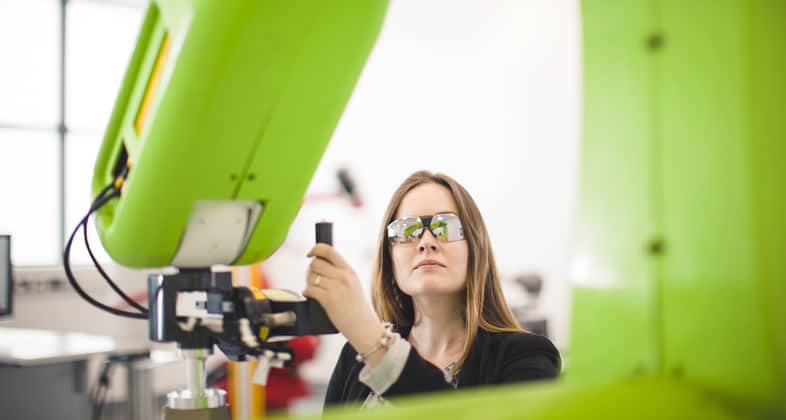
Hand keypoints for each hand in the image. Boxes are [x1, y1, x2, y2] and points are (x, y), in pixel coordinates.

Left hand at [303, 244, 385, 364]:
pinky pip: (310, 290)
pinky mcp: (328, 300)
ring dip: (309, 283)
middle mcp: (343, 277)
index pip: (329, 251)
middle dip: (310, 270)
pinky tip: (311, 296)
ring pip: (311, 277)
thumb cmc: (357, 307)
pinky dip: (307, 293)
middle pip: (316, 264)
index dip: (316, 249)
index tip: (310, 253)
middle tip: (312, 278)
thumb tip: (319, 263)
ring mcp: (336, 288)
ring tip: (315, 290)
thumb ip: (339, 272)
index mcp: (349, 270)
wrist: (363, 326)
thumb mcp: (353, 283)